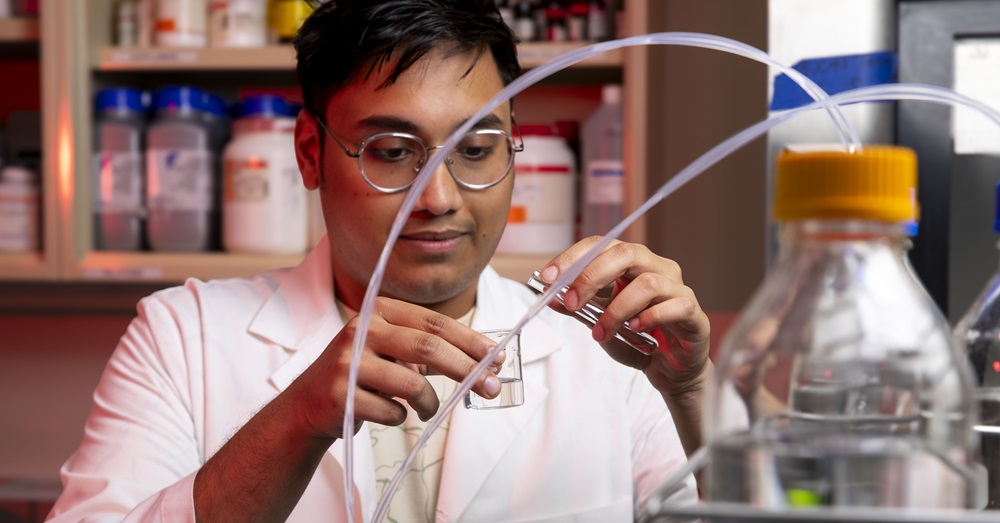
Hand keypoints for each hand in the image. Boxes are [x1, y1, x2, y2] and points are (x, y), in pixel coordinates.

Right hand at [283, 297, 502, 439]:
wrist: (307, 405)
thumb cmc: (361, 375)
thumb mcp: (391, 351)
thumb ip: (429, 350)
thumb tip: (485, 360)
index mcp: (378, 311)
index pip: (435, 323)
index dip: (470, 340)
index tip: (497, 357)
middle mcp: (361, 330)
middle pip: (428, 348)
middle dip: (466, 369)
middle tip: (490, 388)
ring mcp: (347, 362)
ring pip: (412, 384)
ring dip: (429, 403)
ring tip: (427, 409)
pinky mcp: (339, 394)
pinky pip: (391, 411)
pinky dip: (400, 417)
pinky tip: (389, 413)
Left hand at [538, 237, 710, 400]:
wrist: (671, 371)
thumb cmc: (640, 340)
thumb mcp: (600, 323)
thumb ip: (580, 309)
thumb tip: (551, 297)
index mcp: (632, 264)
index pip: (601, 246)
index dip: (573, 258)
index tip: (549, 277)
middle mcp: (657, 268)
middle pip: (625, 254)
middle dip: (592, 276)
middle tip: (573, 302)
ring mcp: (678, 288)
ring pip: (648, 283)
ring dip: (617, 309)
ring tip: (601, 332)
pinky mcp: (693, 312)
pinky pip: (674, 306)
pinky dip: (650, 317)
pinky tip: (635, 329)